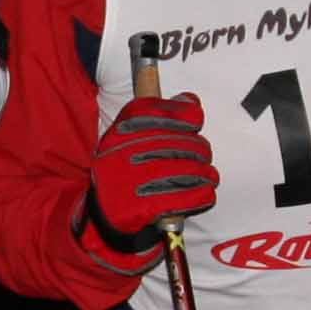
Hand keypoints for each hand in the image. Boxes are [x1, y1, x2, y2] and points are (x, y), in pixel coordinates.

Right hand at [85, 93, 214, 255]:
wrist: (104, 208)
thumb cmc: (123, 165)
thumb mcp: (130, 132)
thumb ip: (160, 113)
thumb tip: (192, 101)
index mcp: (125, 126)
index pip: (171, 112)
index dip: (190, 118)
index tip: (193, 125)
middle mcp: (130, 148)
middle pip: (189, 143)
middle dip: (201, 152)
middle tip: (201, 158)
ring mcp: (138, 178)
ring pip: (194, 171)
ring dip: (206, 175)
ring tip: (206, 177)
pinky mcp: (148, 205)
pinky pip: (191, 196)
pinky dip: (202, 194)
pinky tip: (202, 193)